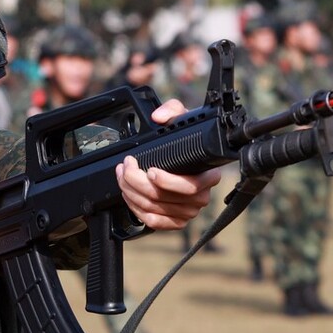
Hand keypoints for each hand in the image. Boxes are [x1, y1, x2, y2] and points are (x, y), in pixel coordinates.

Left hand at [114, 100, 220, 229]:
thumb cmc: (183, 141)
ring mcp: (188, 212)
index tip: (150, 170)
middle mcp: (201, 197)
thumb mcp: (181, 119)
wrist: (181, 158)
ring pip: (154, 209)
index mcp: (209, 175)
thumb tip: (159, 117)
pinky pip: (153, 222)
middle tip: (126, 167)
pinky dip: (136, 209)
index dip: (168, 181)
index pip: (191, 186)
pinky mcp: (176, 222)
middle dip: (137, 182)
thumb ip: (172, 110)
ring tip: (122, 175)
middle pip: (165, 198)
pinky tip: (129, 194)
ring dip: (132, 193)